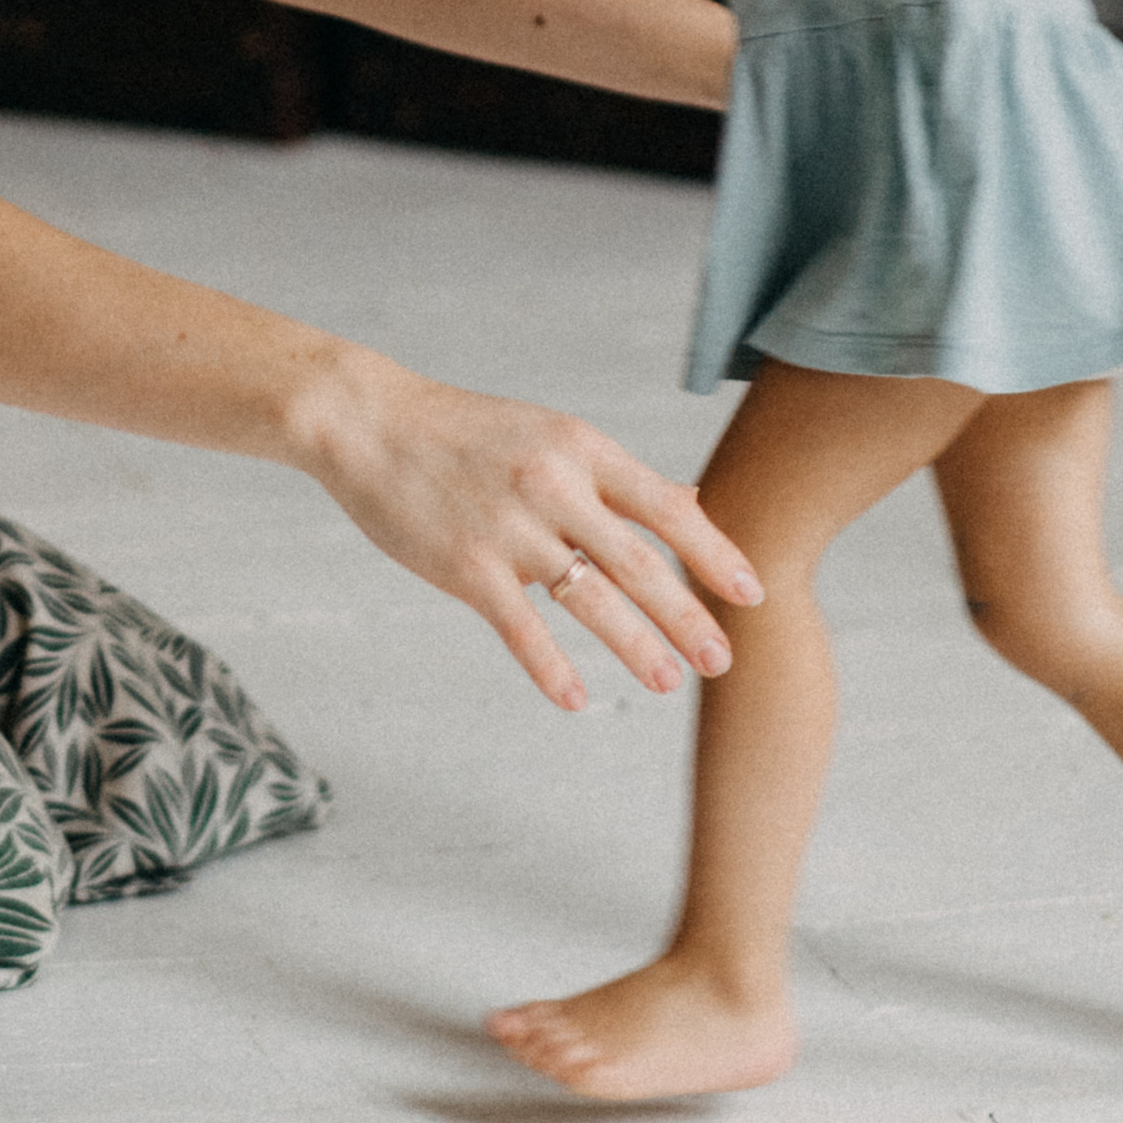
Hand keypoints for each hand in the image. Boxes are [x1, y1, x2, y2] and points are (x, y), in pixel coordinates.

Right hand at [300, 354, 762, 710]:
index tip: (752, 593)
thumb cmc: (465, 431)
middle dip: (687, 616)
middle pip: (639, 562)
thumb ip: (615, 475)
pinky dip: (551, 669)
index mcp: (579, 448)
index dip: (713, 552)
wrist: (370, 423)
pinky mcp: (466, 565)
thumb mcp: (548, 434)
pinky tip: (576, 699)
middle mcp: (553, 485)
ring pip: (590, 599)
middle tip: (724, 661)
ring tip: (669, 685)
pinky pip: (521, 628)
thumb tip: (691, 497)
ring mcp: (509, 527)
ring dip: (636, 647)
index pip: (665, 506)